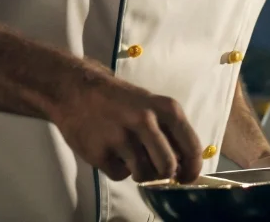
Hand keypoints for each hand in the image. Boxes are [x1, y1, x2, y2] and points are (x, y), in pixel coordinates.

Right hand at [50, 76, 202, 183]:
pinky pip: (120, 175)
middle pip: (168, 166)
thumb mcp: (152, 106)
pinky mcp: (100, 153)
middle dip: (164, 174)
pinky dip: (119, 169)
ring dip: (141, 173)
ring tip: (132, 157)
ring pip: (145, 175)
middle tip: (157, 170)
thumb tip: (184, 163)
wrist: (76, 91)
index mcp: (166, 109)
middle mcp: (146, 121)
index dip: (192, 168)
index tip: (187, 177)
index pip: (191, 146)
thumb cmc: (120, 100)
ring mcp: (121, 138)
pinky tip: (112, 152)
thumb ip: (169, 131)